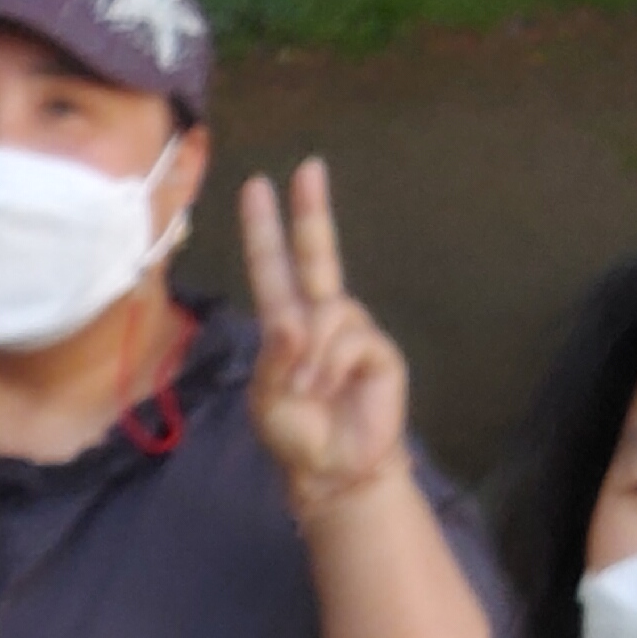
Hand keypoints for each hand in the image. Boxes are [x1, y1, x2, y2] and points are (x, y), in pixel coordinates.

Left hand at [242, 160, 414, 524]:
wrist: (335, 469)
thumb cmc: (296, 433)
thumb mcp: (268, 400)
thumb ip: (274, 359)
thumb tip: (292, 321)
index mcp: (284, 323)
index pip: (272, 268)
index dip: (266, 229)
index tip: (258, 187)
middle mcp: (319, 317)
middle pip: (315, 255)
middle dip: (311, 211)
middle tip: (309, 168)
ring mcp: (351, 329)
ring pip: (326, 314)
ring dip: (310, 357)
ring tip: (310, 391)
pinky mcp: (378, 348)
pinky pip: (347, 340)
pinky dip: (330, 366)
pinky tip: (332, 389)